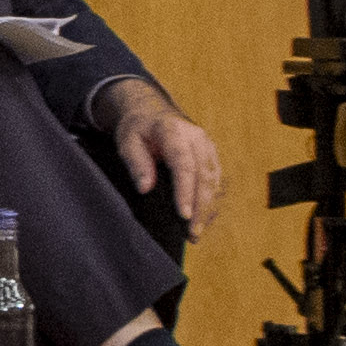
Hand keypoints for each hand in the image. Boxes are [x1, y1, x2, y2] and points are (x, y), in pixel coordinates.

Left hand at [106, 80, 223, 232]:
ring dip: (209, 209)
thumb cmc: (138, 128)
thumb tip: (145, 188)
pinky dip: (212, 203)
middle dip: (201, 207)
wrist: (152, 111)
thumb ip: (136, 163)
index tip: (183, 215)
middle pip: (205, 176)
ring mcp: (208, 147)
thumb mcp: (127, 140)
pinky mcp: (212, 158)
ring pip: (215, 181)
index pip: (184, 164)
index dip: (185, 191)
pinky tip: (204, 220)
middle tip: (192, 233)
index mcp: (174, 131)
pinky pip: (217, 182)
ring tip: (196, 233)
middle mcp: (198, 138)